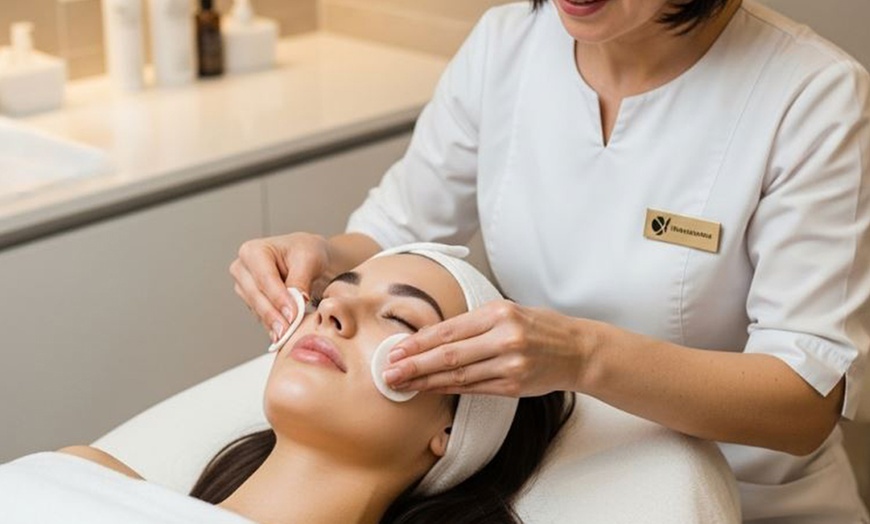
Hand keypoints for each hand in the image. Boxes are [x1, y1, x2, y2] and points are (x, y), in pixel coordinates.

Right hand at [230, 232, 330, 342]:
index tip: (292, 314)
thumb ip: (301, 279)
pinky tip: (284, 334)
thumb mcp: (309, 259)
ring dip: (273, 323)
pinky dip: (273, 326)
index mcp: (253, 251)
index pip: (264, 278)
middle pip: (256, 296)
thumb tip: (297, 300)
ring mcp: (244, 287)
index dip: (278, 298)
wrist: (307, 259)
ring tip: (289, 334)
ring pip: (256, 309)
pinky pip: (261, 317)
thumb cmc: (305, 251)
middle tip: (289, 329)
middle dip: (274, 315)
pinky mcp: (251, 302)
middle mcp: (242, 268)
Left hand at [382, 301, 586, 396]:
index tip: (396, 351)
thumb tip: (430, 337)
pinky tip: (431, 389)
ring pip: (459, 376)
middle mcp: (504, 339)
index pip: (449, 330)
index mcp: (499, 314)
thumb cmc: (539, 327)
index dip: (418, 343)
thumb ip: (474, 323)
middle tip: (389, 373)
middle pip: (449, 356)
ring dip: (426, 382)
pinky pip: (474, 389)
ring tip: (403, 385)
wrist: (577, 350)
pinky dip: (449, 390)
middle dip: (414, 366)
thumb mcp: (508, 312)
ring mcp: (510, 365)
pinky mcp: (514, 386)